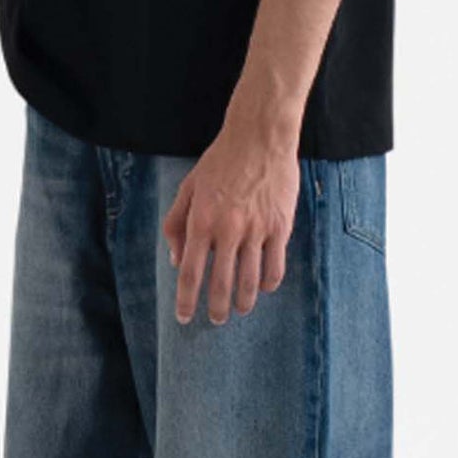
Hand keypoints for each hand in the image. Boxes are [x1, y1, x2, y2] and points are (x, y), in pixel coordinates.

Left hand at [161, 120, 301, 325]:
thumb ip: (176, 224)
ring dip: (244, 302)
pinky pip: (276, 266)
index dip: (186, 300)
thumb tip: (177, 260)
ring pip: (251, 280)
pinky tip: (265, 287)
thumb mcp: (188, 188)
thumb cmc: (220, 161)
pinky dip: (270, 283)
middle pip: (221, 284)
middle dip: (217, 309)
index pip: (190, 273)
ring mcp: (257, 229)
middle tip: (216, 320)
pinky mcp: (280, 226)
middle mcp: (228, 230)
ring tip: (241, 309)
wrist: (259, 137)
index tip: (184, 317)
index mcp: (201, 221)